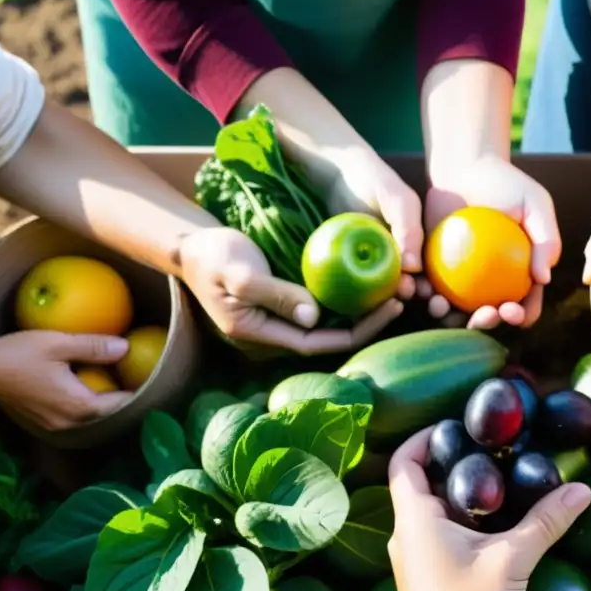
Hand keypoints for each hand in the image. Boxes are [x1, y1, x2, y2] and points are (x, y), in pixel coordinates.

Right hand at [0, 331, 132, 429]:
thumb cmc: (17, 354)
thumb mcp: (58, 343)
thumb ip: (93, 346)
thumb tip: (126, 347)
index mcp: (78, 406)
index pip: (120, 404)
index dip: (138, 391)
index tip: (151, 377)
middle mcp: (69, 422)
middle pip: (107, 413)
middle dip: (124, 397)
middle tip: (137, 377)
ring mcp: (54, 425)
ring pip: (91, 415)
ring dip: (105, 401)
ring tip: (118, 381)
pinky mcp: (42, 421)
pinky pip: (74, 414)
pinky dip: (87, 402)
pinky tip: (89, 385)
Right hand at [179, 227, 402, 355]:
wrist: (191, 247)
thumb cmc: (213, 256)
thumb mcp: (240, 272)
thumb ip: (276, 294)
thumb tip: (314, 315)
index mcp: (260, 335)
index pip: (319, 343)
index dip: (358, 330)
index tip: (389, 307)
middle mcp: (273, 336)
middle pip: (329, 338)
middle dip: (366, 323)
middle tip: (399, 297)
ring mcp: (278, 323)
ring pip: (327, 325)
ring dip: (358, 311)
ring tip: (390, 290)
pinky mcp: (282, 307)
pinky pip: (320, 309)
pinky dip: (344, 299)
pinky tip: (366, 283)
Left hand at [312, 146, 422, 298]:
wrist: (335, 173)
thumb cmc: (373, 180)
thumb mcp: (397, 200)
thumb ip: (409, 230)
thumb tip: (415, 268)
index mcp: (420, 246)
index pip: (435, 275)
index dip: (438, 291)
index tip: (434, 299)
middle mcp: (402, 261)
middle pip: (412, 289)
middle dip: (413, 297)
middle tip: (406, 294)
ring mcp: (377, 267)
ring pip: (386, 294)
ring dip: (387, 303)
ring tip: (386, 300)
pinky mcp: (352, 270)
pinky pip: (358, 290)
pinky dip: (360, 299)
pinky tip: (357, 303)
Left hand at [387, 428, 590, 590]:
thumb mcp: (513, 560)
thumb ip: (546, 522)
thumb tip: (581, 490)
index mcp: (415, 518)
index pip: (404, 461)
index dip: (424, 437)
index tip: (454, 426)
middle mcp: (405, 532)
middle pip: (417, 480)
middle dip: (448, 461)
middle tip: (485, 449)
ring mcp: (411, 554)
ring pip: (426, 507)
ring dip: (453, 491)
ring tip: (493, 479)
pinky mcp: (422, 572)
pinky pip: (433, 530)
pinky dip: (455, 517)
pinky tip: (489, 521)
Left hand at [423, 156, 559, 329]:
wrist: (464, 167)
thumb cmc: (505, 183)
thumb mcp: (536, 204)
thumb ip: (546, 239)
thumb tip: (544, 280)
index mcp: (521, 276)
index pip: (526, 307)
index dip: (521, 317)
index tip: (512, 309)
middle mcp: (492, 285)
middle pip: (490, 317)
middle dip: (487, 325)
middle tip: (482, 315)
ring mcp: (462, 282)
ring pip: (457, 312)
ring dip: (451, 319)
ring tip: (444, 307)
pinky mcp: (436, 272)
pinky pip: (432, 291)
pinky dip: (428, 296)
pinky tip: (425, 291)